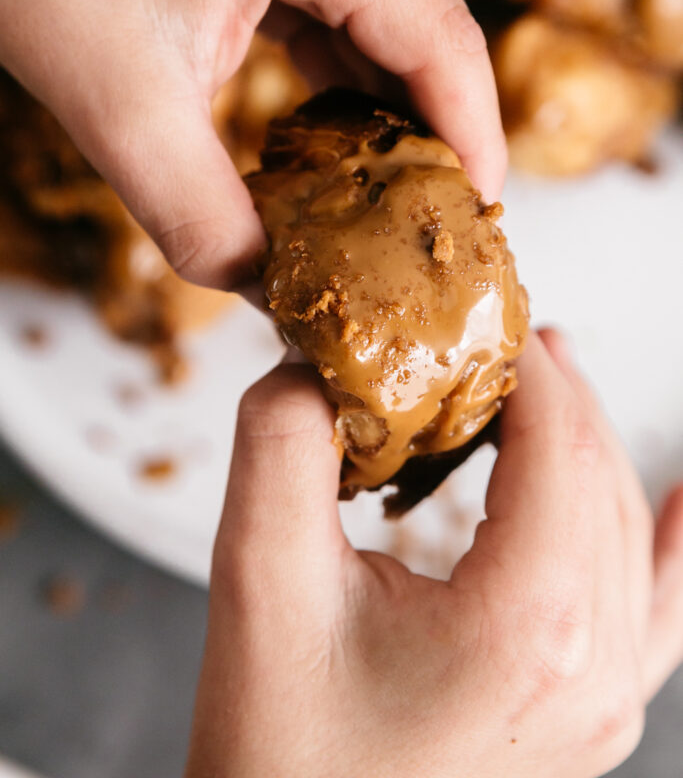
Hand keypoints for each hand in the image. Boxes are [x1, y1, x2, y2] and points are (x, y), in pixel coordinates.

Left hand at [0, 0, 504, 287]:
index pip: (444, 44)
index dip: (473, 143)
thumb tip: (278, 294)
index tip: (478, 220)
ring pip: (400, 13)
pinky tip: (344, 133)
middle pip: (433, 26)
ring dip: (397, 104)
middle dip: (435, 131)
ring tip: (390, 193)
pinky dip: (355, 68)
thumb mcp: (124, 116)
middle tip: (432, 226)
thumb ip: (210, 227)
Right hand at [185, 330, 682, 777]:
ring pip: (624, 528)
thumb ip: (282, 445)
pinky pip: (660, 612)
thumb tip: (313, 364)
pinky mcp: (591, 719)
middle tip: (502, 335)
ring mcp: (605, 703)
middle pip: (598, 476)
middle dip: (553, 392)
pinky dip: (670, 541)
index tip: (480, 314)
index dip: (522, 364)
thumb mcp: (259, 579)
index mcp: (527, 625)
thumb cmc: (280, 753)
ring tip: (547, 381)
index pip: (559, 443)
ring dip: (586, 443)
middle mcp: (591, 668)